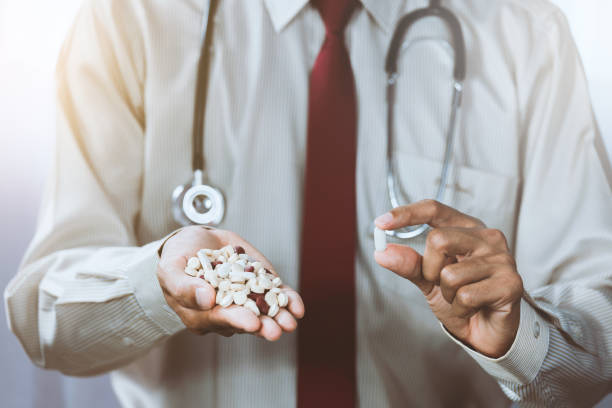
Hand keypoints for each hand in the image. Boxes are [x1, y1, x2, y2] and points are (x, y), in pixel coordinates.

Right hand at [158, 226, 304, 340]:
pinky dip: (288, 300)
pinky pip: (276, 297)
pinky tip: (297, 307)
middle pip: (245, 321)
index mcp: (201, 314)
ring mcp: (245, 300)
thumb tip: (205, 299)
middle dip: (262, 326)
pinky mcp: (260, 286)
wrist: (196, 241)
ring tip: (290, 322)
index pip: (219, 320)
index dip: (236, 320)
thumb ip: (183, 286)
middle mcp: (225, 312)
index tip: (251, 322)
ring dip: (278, 317)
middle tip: (274, 330)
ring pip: (264, 312)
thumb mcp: (171, 268)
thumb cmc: (178, 257)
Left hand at [374, 200, 522, 357]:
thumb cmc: (461, 299)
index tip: (380, 222)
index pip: (435, 209)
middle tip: (441, 283)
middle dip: (429, 269)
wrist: (486, 333)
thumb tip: (382, 252)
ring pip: (450, 273)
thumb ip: (409, 264)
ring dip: (447, 294)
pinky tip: (473, 309)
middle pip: (438, 239)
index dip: (407, 214)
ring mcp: (502, 259)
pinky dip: (460, 309)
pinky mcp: (510, 283)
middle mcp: (487, 237)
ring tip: (461, 299)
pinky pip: (466, 296)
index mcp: (467, 228)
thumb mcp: (428, 279)